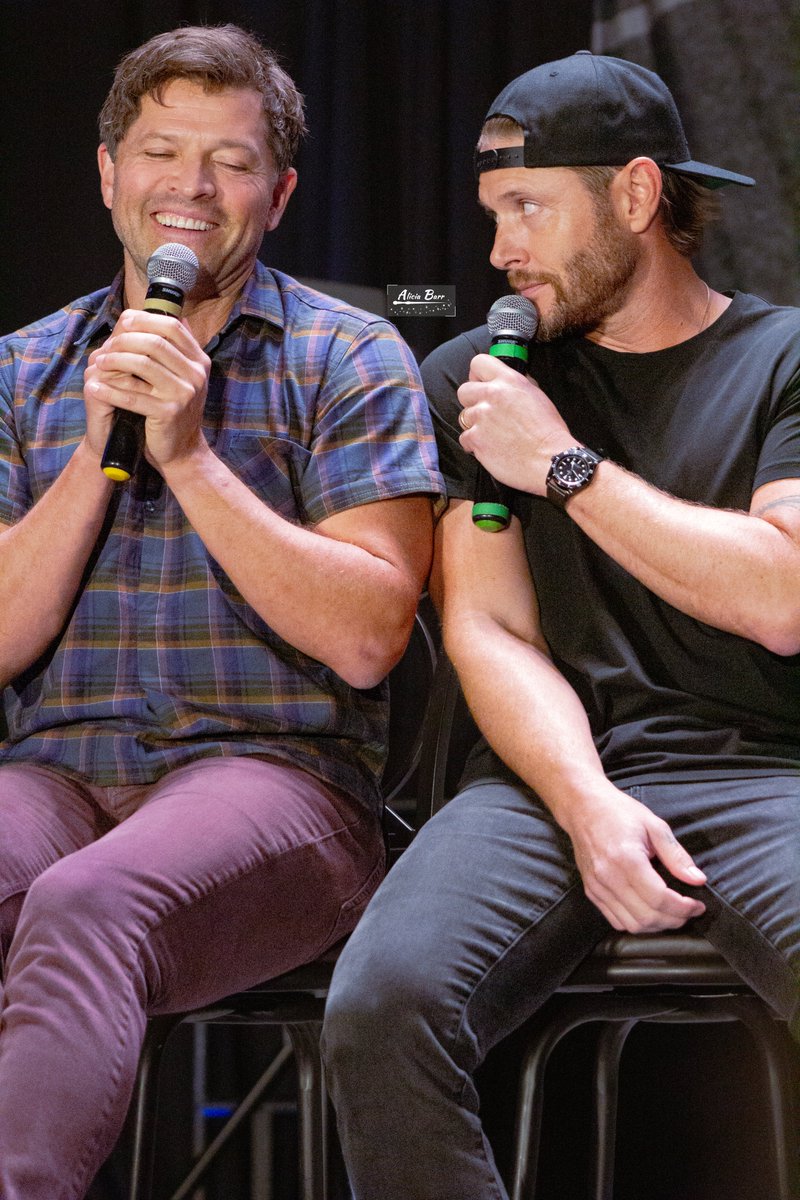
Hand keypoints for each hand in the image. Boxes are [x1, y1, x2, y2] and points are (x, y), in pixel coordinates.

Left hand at [83, 310, 210, 470]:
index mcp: (199, 360)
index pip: (172, 326)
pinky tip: (96, 387)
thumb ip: (177, 347)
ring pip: (142, 364)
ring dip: (115, 361)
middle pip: (155, 342)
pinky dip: (111, 390)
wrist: (182, 451)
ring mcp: (184, 393)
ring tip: (99, 363)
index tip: (123, 322)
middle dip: (124, 340)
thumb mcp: (182, 376)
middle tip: (106, 347)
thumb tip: (168, 311)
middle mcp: (196, 374)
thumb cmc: (174, 410)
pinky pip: (133, 395)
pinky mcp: (169, 412)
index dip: (145, 319)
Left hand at [456, 353, 573, 493]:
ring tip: (491, 433)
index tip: (481, 384)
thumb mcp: (537, 396)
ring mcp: (481, 418)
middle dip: (472, 401)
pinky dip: (474, 444)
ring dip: (474, 424)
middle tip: (485, 412)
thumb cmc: (549, 431)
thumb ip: (517, 385)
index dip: (477, 375)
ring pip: (463, 416)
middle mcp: (492, 395)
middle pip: (464, 390)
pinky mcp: (475, 439)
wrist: (550, 460)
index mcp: (509, 381)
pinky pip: (464, 438)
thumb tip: (505, 381)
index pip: (478, 363)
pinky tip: (490, 447)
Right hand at [562, 788, 706, 932]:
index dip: (684, 908)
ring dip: (656, 925)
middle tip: (689, 911)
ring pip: (631, 924)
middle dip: (675, 920)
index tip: (698, 906)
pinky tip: (648, 911)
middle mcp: (608, 877)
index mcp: (626, 859)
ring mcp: (597, 886)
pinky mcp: (591, 890)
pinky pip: (615, 920)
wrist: (582, 806)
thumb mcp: (654, 825)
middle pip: (646, 917)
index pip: (659, 899)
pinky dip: (636, 923)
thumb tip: (697, 879)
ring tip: (671, 914)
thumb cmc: (618, 811)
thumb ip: (676, 855)